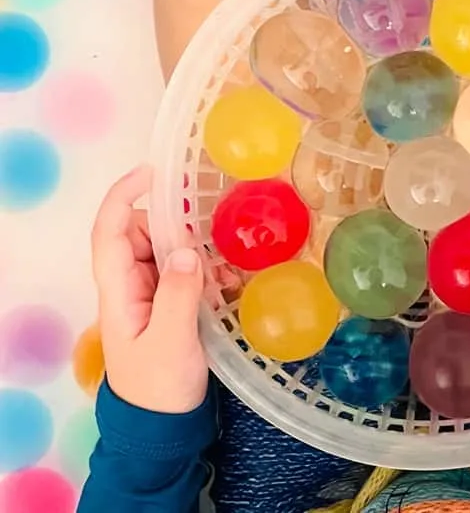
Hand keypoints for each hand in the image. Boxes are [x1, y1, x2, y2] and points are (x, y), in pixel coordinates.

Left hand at [91, 166, 208, 412]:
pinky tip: (228, 283)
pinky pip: (184, 271)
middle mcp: (130, 285)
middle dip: (174, 223)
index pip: (110, 232)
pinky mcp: (170, 305)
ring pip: (166, 251)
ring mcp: (150, 294)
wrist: (162, 425)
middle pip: (142, 234)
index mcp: (119, 291)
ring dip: (195, 249)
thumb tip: (185, 250)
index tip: (153, 173)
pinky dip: (205, 269)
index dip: (124, 197)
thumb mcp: (172, 341)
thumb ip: (178, 294)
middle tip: (210, 224)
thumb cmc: (160, 385)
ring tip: (226, 263)